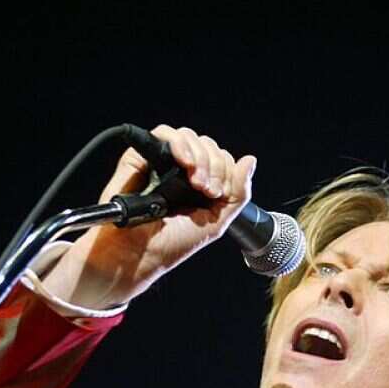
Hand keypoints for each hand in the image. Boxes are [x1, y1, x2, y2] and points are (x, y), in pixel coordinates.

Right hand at [42, 124, 257, 307]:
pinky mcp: (141, 157)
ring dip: (200, 156)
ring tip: (195, 181)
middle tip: (206, 190)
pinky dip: (179, 143)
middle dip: (214, 166)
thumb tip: (250, 160)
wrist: (139, 254)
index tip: (216, 194)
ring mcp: (161, 162)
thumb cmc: (172, 243)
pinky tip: (184, 162)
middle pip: (208, 145)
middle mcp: (181, 170)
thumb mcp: (216, 222)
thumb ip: (238, 193)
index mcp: (200, 184)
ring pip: (188, 136)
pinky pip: (163, 133)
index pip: (222, 159)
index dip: (226, 171)